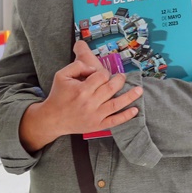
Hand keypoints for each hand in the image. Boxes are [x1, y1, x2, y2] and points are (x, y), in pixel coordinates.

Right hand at [19, 41, 141, 150]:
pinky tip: (135, 110)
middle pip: (111, 88)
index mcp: (81, 89)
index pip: (101, 76)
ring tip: (139, 90)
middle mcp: (89, 102)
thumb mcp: (61, 75)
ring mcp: (95, 115)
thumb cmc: (58, 95)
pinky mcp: (97, 125)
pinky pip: (114, 121)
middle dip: (119, 80)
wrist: (52, 118)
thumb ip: (77, 66)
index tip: (101, 74)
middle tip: (122, 77)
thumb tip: (93, 68)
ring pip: (116, 104)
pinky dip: (126, 116)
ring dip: (130, 96)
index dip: (103, 72)